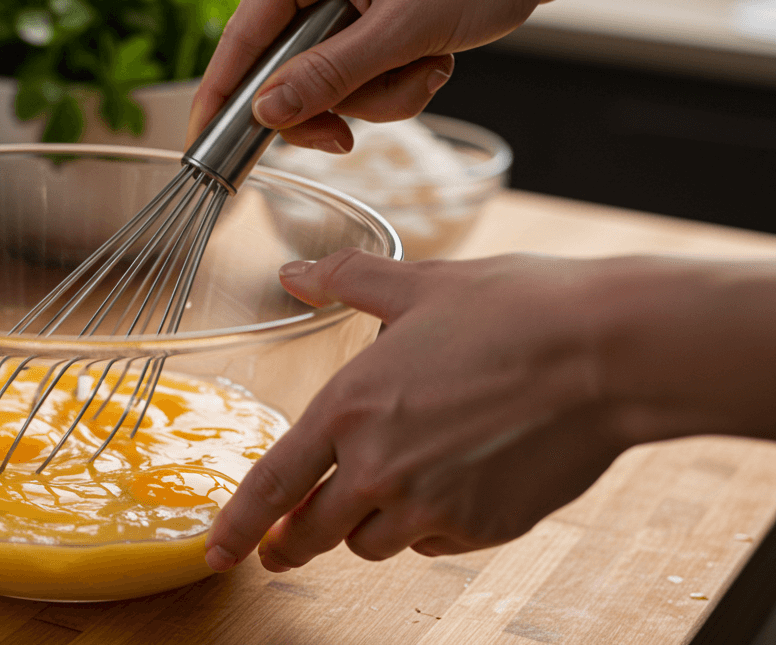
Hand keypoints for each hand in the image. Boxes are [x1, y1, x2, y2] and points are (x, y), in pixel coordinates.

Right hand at [188, 0, 578, 151]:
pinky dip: (398, 70)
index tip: (203, 144)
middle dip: (336, 98)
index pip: (243, 35)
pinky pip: (365, 53)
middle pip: (290, 61)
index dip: (223, 95)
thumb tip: (266, 112)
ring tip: (429, 67)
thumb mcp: (403, 30)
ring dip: (379, 88)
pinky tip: (437, 56)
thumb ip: (328, 76)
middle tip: (352, 135)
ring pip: (333, 66)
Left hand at [204, 249, 775, 571]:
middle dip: (291, 544)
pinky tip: (446, 490)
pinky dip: (426, 528)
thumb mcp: (419, 283)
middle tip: (283, 547)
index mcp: (351, 408)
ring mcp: (434, 505)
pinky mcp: (484, 528)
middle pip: (313, 532)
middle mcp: (381, 467)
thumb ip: (345, 281)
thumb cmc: (515, 310)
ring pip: (372, 543)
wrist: (609, 352)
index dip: (239, 524)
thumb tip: (293, 272)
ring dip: (365, 527)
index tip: (217, 553)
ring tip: (382, 495)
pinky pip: (433, 544)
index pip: (273, 483)